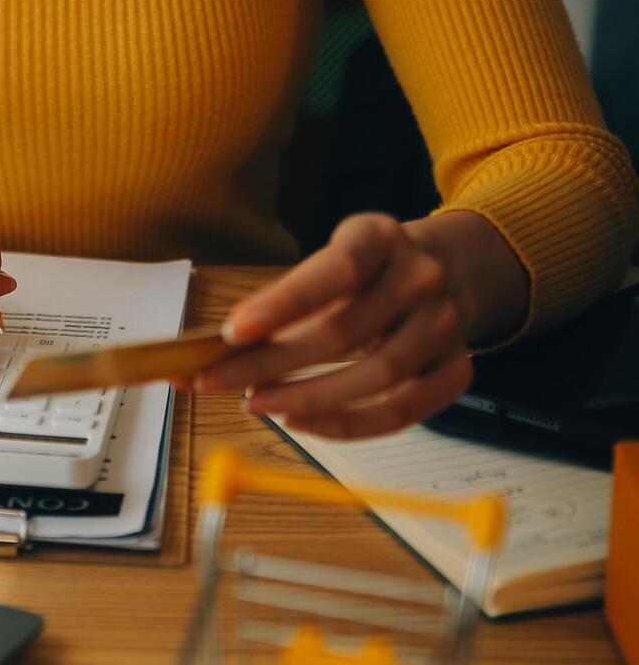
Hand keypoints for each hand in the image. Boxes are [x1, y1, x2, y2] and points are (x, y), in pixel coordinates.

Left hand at [192, 213, 473, 437]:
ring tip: (258, 405)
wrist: (451, 268)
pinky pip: (406, 411)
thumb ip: (277, 304)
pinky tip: (305, 423)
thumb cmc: (367, 273)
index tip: (231, 332)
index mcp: (380, 239)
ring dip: (308, 399)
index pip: (334, 271)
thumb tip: (207, 352)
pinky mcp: (456, 367)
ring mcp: (446, 324)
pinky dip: (350, 425)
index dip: (282, 304)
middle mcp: (421, 278)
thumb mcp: (326, 263)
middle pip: (344, 332)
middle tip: (218, 381)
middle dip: (270, 364)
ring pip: (378, 376)